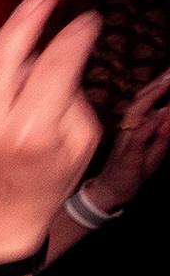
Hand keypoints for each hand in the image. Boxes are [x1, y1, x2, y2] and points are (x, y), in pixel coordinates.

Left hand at [0, 0, 100, 259]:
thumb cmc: (43, 184)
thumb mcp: (79, 145)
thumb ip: (69, 98)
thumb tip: (54, 59)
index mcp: (32, 135)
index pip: (54, 67)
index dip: (73, 37)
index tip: (85, 21)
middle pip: (4, 56)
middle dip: (26, 19)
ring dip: (1, 69)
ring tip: (16, 89)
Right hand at [86, 66, 169, 209]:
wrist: (111, 192)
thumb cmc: (133, 171)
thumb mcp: (156, 149)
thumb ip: (164, 132)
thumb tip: (168, 112)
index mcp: (137, 125)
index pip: (149, 99)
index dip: (161, 84)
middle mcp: (130, 128)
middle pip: (142, 99)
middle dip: (159, 83)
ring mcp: (127, 139)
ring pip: (137, 112)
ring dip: (152, 96)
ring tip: (167, 83)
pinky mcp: (127, 153)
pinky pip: (137, 136)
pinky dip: (149, 125)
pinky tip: (160, 115)